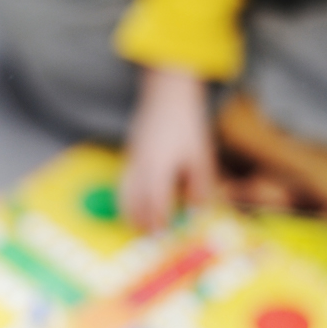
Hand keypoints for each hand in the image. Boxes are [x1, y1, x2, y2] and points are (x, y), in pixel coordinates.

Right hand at [120, 66, 215, 231]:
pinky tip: (136, 196)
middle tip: (147, 234)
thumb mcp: (201, 156)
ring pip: (125, 192)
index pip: (154, 206)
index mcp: (158, 172)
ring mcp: (133, 158)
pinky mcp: (132, 150)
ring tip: (137, 222)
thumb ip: (200, 185)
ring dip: (130, 209)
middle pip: (134, 203)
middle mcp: (140, 168)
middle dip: (140, 221)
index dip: (158, 222)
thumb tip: (197, 208)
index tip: (163, 234)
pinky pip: (125, 180)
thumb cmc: (187, 124)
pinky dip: (128, 194)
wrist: (168, 93)